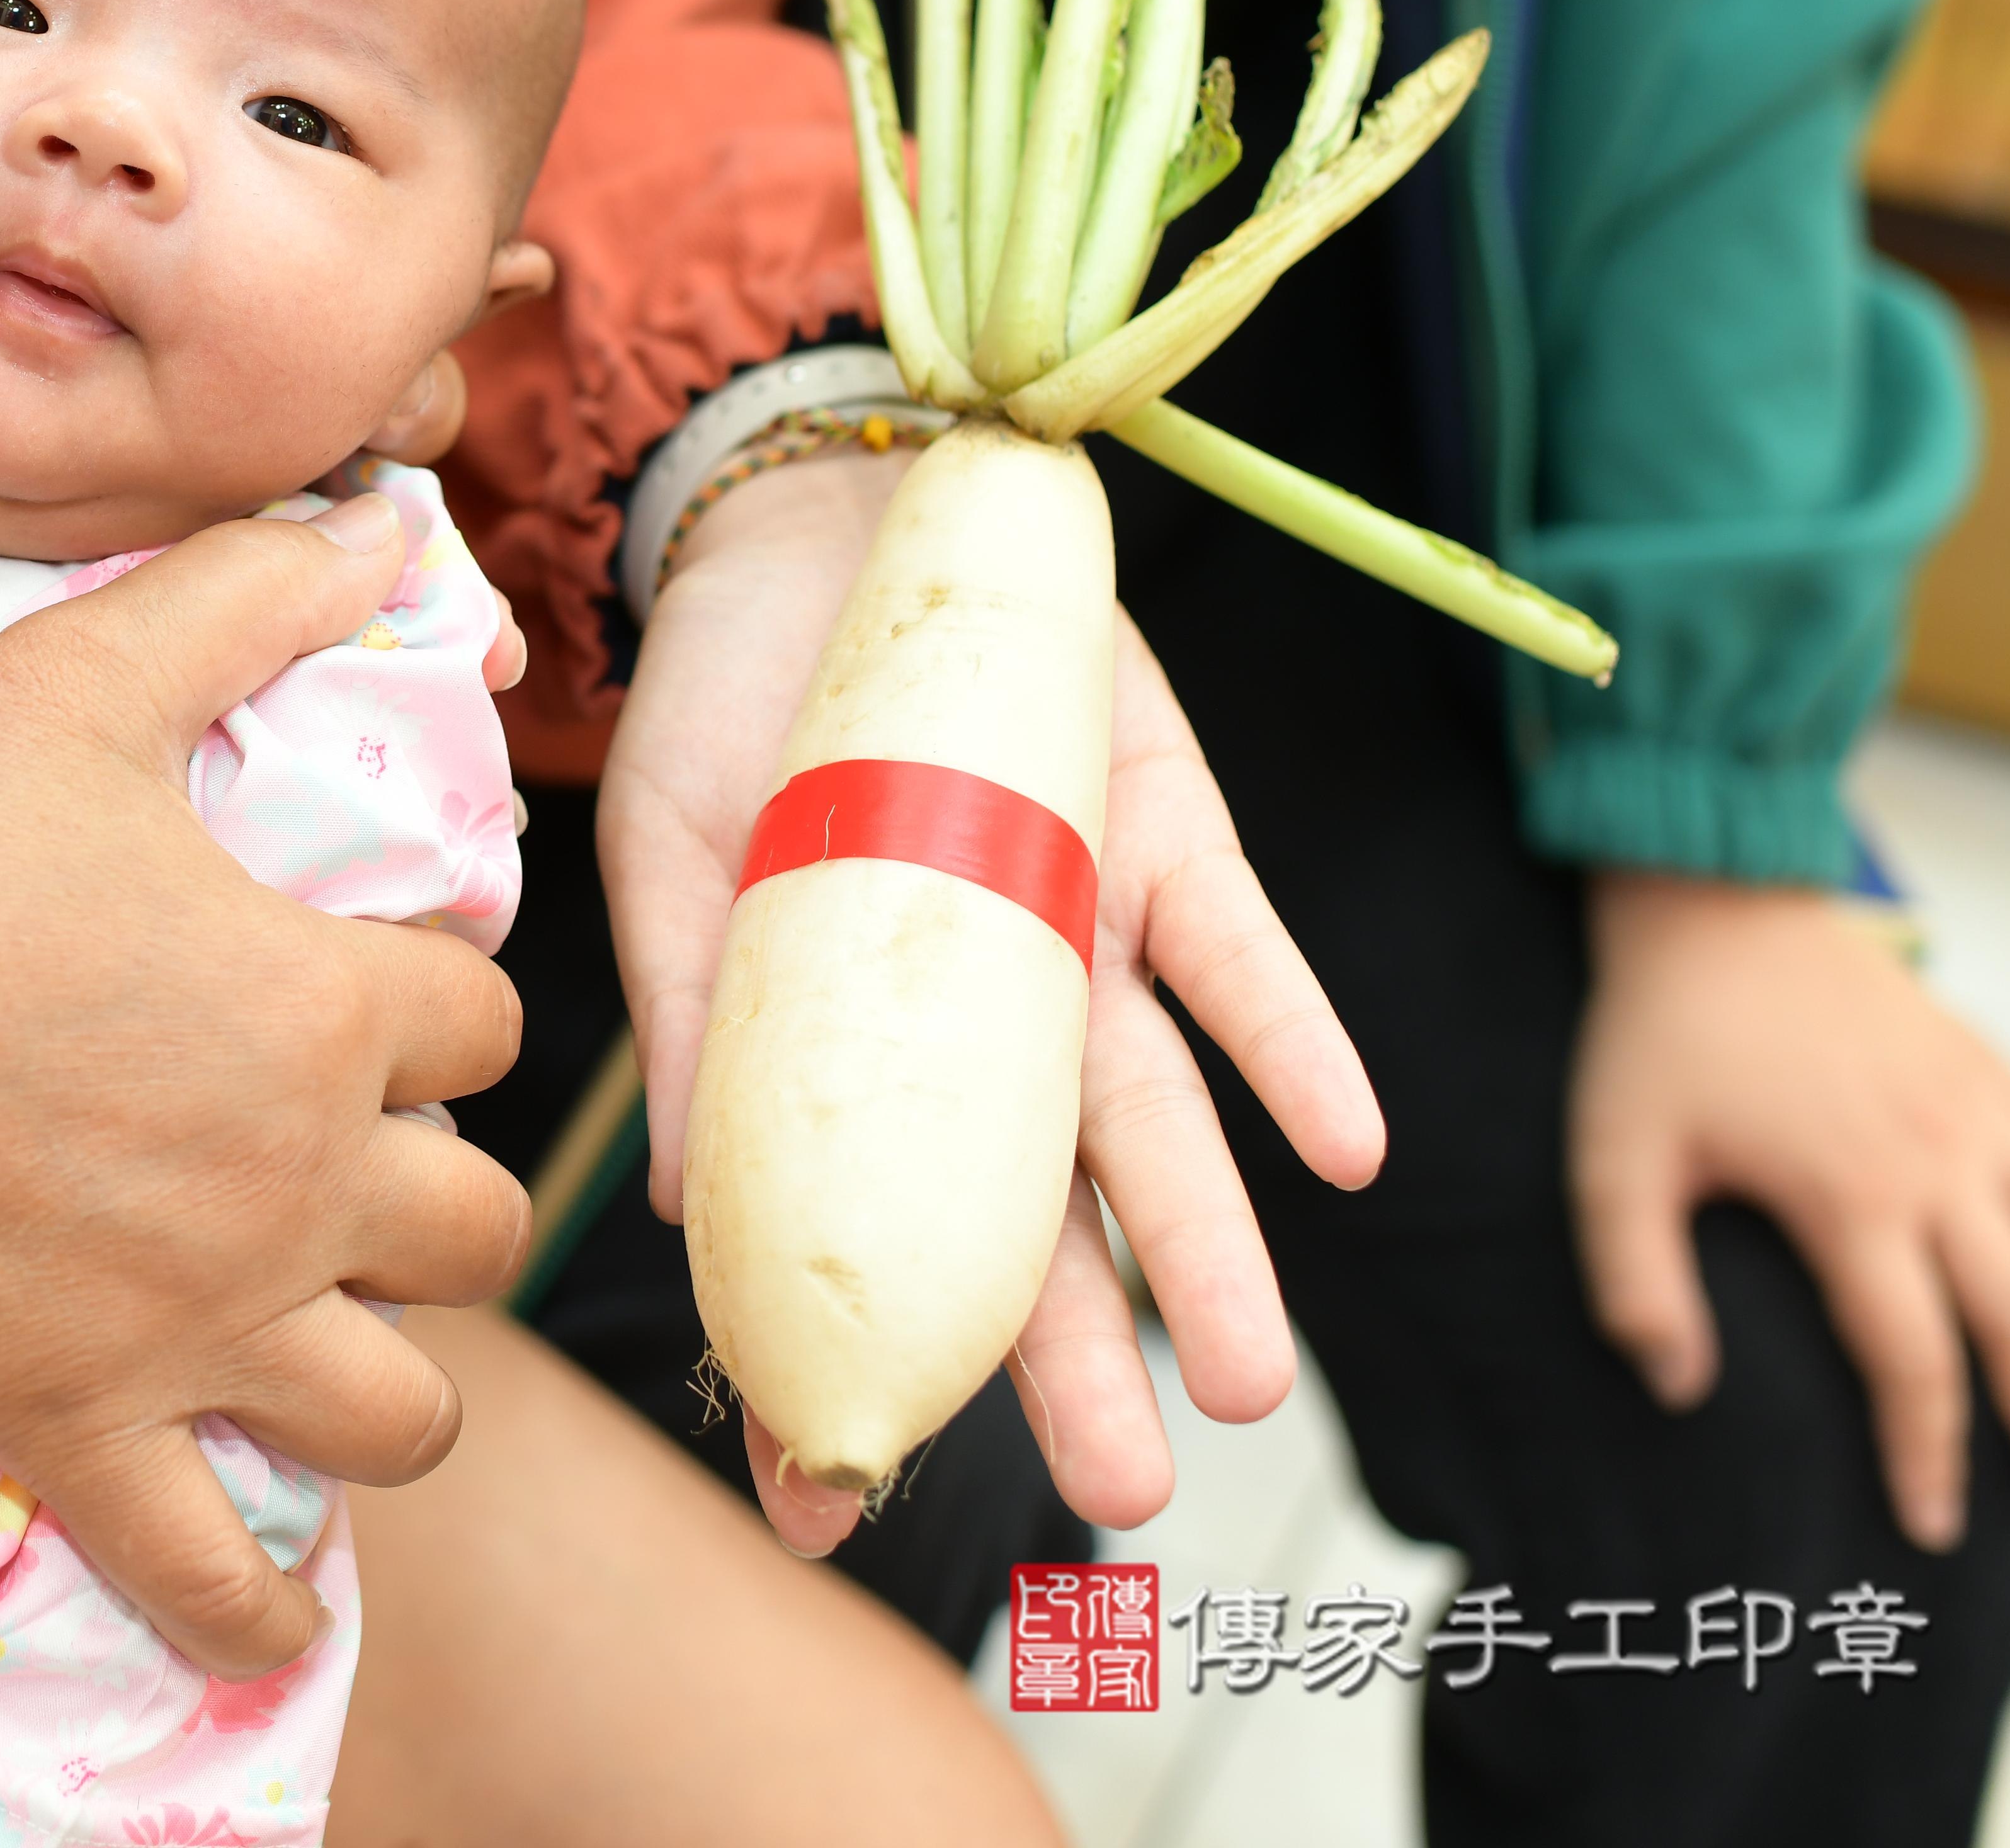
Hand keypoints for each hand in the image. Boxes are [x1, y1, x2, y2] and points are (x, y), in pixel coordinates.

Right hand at [0, 495, 530, 1680]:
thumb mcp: (83, 679)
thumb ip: (248, 593)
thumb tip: (377, 520)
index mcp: (326, 1012)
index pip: (477, 1022)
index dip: (430, 999)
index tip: (361, 985)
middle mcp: (304, 1186)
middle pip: (474, 1228)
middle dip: (432, 1196)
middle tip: (345, 1163)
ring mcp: (205, 1328)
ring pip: (405, 1412)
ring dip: (390, 1381)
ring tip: (332, 1341)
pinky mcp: (88, 1427)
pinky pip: (212, 1577)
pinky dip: (252, 1608)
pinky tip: (269, 1603)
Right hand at [597, 451, 1385, 1554]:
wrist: (811, 507)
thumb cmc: (720, 698)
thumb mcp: (667, 857)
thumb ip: (688, 1023)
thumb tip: (681, 1207)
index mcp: (853, 1042)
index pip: (870, 1232)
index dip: (854, 1362)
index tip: (839, 1502)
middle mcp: (988, 1015)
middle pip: (1043, 1212)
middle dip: (1080, 1357)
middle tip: (1120, 1494)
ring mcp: (1085, 924)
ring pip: (1160, 1120)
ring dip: (1212, 1248)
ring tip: (1246, 1385)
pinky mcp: (1165, 825)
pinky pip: (1242, 953)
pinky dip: (1295, 1045)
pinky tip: (1342, 1153)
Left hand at [1572, 872, 2009, 1547]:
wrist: (1712, 907)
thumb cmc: (1656, 1039)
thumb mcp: (1611, 1159)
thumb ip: (1634, 1279)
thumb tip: (1675, 1389)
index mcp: (1853, 1196)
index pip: (1913, 1361)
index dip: (1928, 1452)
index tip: (1935, 1524)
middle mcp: (1940, 1162)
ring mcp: (1981, 1113)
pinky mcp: (1993, 1072)